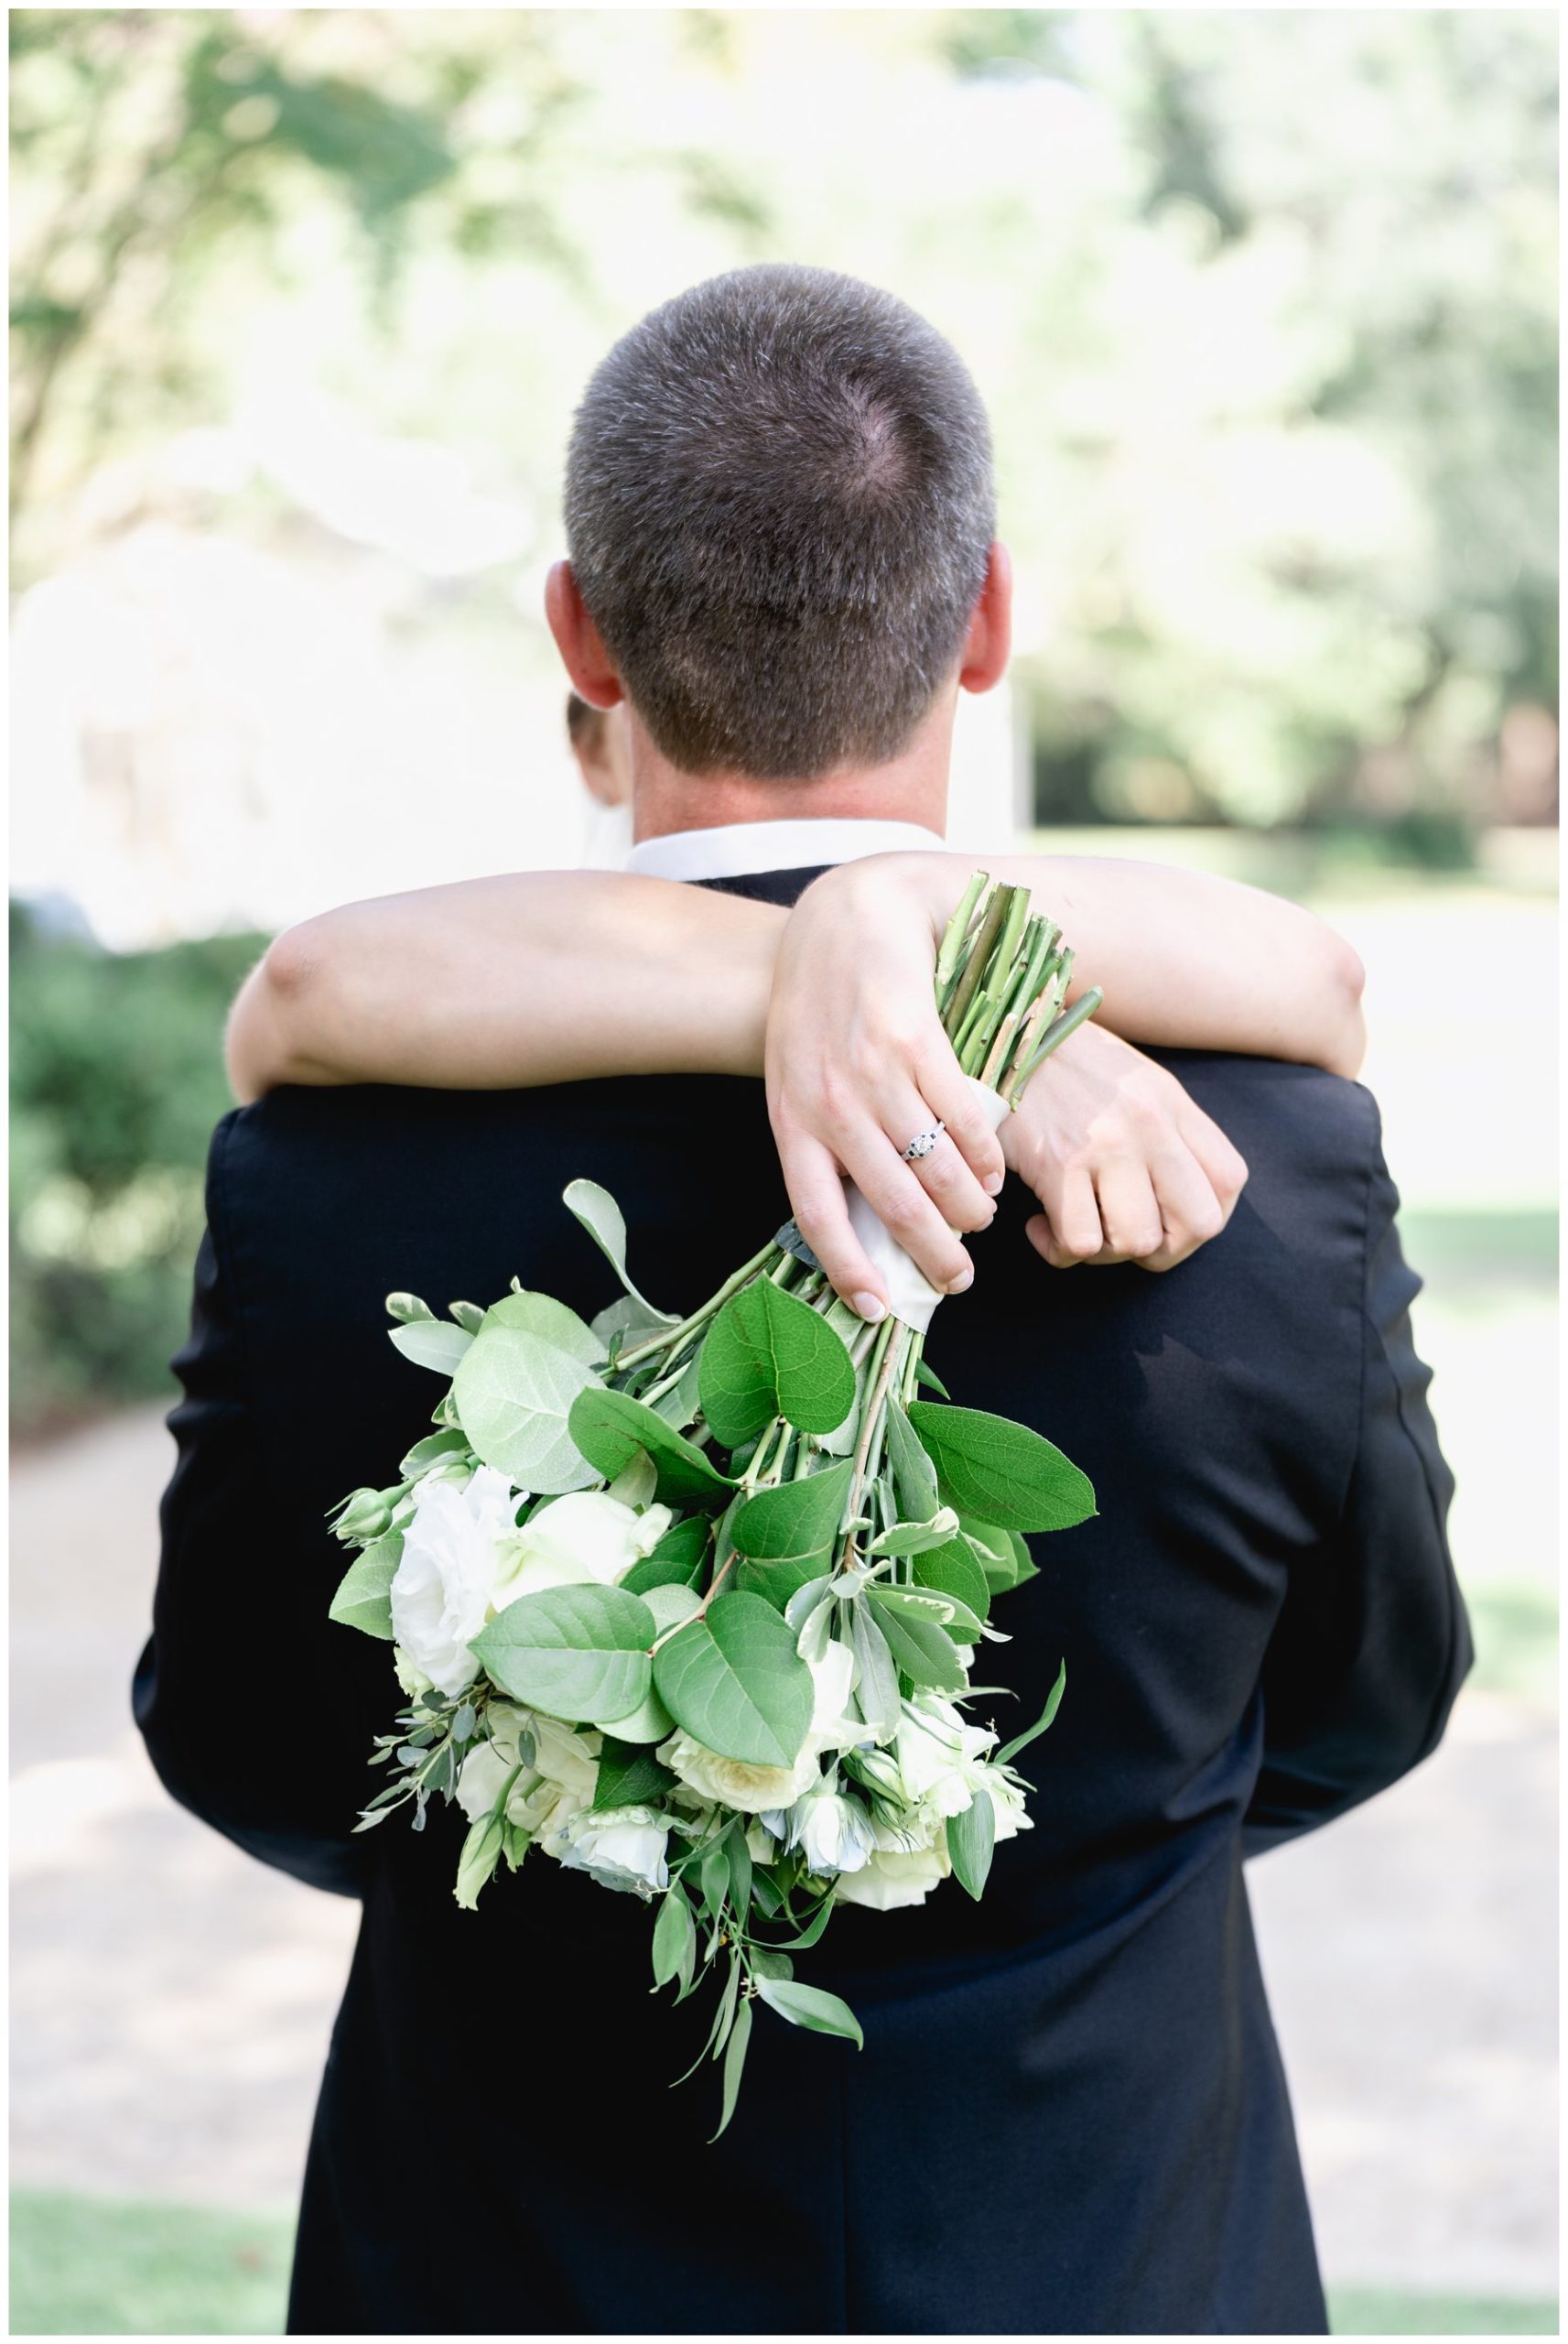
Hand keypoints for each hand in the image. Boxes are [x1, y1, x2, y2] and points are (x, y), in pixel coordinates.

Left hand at [764, 862, 1007, 1315]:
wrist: (848, 919)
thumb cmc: (822, 1008)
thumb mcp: (799, 1076)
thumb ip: (823, 1137)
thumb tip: (861, 1219)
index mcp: (792, 1120)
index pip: (816, 1213)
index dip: (847, 1267)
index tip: (876, 1308)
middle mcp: (829, 1103)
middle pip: (891, 1203)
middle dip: (933, 1254)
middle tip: (958, 1279)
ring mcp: (872, 1072)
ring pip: (935, 1168)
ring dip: (967, 1207)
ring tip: (980, 1220)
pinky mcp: (916, 1041)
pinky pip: (964, 1119)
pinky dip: (985, 1155)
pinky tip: (992, 1169)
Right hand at [1003, 1023, 1246, 1270]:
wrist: (1001, 1040)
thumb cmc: (1064, 1066)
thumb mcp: (1135, 1082)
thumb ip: (1167, 1132)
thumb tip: (1178, 1199)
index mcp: (1171, 1104)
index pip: (1228, 1182)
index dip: (1206, 1218)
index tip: (1167, 1222)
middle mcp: (1149, 1125)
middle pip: (1197, 1224)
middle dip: (1163, 1250)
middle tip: (1124, 1237)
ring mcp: (1106, 1145)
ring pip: (1137, 1241)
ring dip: (1105, 1253)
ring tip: (1077, 1227)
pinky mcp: (1058, 1163)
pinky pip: (1079, 1241)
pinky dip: (1057, 1249)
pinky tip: (1040, 1225)